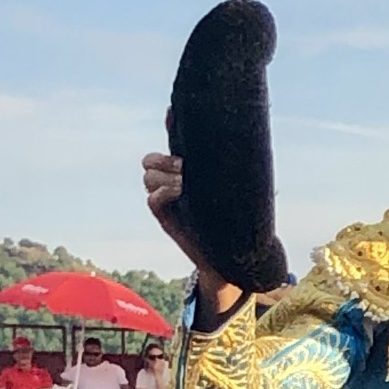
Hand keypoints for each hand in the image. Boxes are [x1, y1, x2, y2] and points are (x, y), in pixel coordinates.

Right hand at [142, 149, 243, 315]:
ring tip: (185, 182)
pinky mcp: (166, 219)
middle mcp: (171, 184)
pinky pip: (152, 200)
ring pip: (149, 178)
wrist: (236, 254)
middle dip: (163, 160)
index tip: (179, 135)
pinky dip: (164, 193)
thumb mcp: (232, 189)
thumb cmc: (239, 218)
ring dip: (165, 176)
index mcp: (184, 171)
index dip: (168, 135)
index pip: (166, 149)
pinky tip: (181, 192)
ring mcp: (167, 201)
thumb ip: (224, 168)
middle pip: (150, 162)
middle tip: (184, 166)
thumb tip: (239, 142)